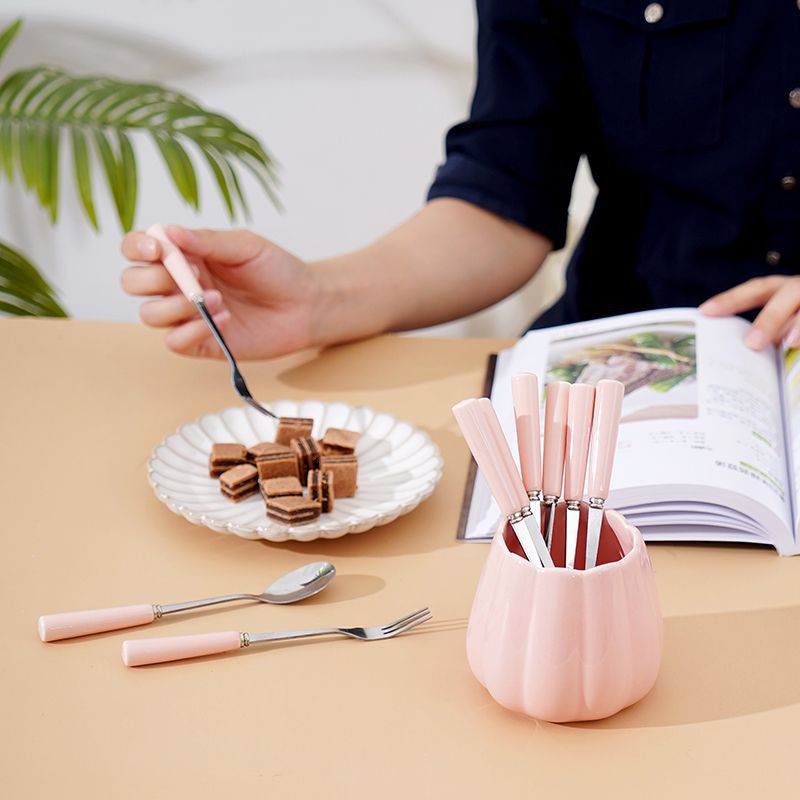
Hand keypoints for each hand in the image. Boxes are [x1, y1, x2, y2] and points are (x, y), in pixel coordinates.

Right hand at [121, 226, 318, 358]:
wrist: (308, 304)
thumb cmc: (278, 271)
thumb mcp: (245, 247)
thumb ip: (207, 241)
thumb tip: (169, 232)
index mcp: (185, 255)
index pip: (138, 249)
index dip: (136, 247)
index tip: (157, 250)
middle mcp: (179, 285)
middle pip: (133, 282)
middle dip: (152, 279)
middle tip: (192, 275)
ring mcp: (188, 315)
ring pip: (149, 314)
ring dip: (176, 306)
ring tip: (217, 299)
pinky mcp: (203, 343)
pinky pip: (174, 342)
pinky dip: (191, 331)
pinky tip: (224, 320)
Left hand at [699, 275, 799, 349]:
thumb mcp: (788, 315)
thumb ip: (772, 329)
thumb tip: (749, 351)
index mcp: (785, 289)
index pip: (756, 289)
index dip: (731, 299)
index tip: (705, 312)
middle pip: (787, 296)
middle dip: (770, 318)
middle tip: (752, 344)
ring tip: (790, 343)